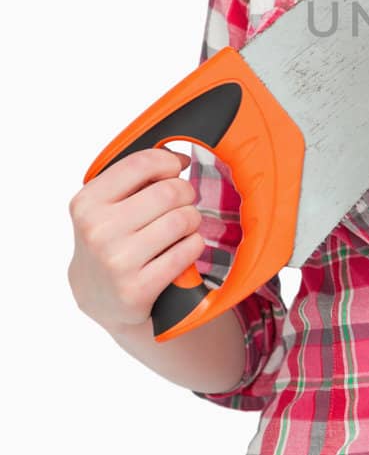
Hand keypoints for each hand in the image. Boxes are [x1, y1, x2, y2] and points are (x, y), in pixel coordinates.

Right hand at [67, 147, 204, 334]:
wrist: (97, 296)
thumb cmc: (109, 241)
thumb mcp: (105, 205)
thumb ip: (135, 178)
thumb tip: (180, 158)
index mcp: (87, 203)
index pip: (141, 164)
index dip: (168, 162)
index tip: (175, 169)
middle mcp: (98, 230)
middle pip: (169, 192)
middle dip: (186, 193)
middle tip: (182, 203)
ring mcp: (117, 261)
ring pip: (182, 220)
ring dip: (192, 220)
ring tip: (183, 226)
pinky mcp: (137, 288)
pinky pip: (187, 250)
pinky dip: (194, 244)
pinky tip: (183, 247)